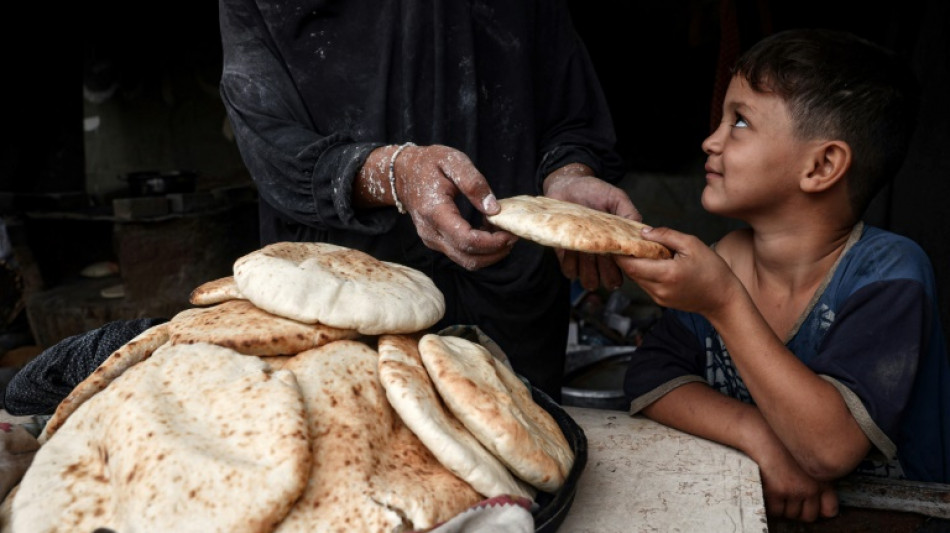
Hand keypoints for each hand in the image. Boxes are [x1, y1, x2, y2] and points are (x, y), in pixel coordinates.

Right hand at [393, 145, 517, 269]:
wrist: (403, 173)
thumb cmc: (429, 163)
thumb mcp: (453, 161)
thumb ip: (474, 183)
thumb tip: (494, 209)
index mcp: (435, 212)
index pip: (467, 240)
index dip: (493, 242)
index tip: (511, 232)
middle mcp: (431, 233)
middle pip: (469, 258)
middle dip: (496, 251)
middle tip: (514, 234)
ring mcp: (432, 240)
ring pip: (466, 261)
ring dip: (489, 253)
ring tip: (504, 233)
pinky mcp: (436, 242)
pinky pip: (461, 255)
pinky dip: (480, 250)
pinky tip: (490, 233)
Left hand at [543, 167, 639, 290]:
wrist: (567, 185)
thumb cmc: (593, 191)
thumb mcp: (616, 198)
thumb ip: (630, 213)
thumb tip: (643, 230)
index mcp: (618, 246)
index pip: (629, 269)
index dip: (626, 267)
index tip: (618, 252)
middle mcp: (602, 257)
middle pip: (609, 281)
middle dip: (606, 271)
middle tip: (602, 252)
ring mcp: (583, 259)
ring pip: (590, 281)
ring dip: (589, 269)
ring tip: (585, 249)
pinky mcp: (565, 256)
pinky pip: (570, 272)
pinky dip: (571, 263)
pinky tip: (571, 246)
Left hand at [614, 226, 740, 316]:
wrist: (723, 299)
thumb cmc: (712, 270)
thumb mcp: (692, 244)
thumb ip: (666, 236)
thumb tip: (644, 232)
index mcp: (667, 274)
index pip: (632, 265)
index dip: (620, 253)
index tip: (617, 240)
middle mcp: (659, 289)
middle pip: (631, 272)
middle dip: (626, 257)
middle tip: (624, 241)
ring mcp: (659, 298)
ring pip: (637, 279)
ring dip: (635, 265)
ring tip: (638, 250)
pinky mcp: (661, 301)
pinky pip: (646, 285)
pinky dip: (644, 273)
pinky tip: (651, 262)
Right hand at [757, 443, 839, 521]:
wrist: (761, 432)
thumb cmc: (782, 444)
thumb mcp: (808, 459)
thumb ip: (818, 479)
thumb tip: (824, 509)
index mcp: (824, 478)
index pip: (829, 510)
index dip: (818, 509)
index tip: (808, 505)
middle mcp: (813, 486)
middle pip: (809, 516)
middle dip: (799, 510)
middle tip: (788, 497)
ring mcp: (795, 490)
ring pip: (790, 514)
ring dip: (784, 507)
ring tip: (777, 489)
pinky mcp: (777, 491)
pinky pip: (776, 511)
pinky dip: (771, 506)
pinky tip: (768, 490)